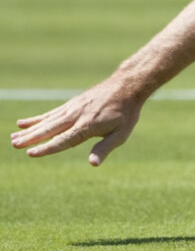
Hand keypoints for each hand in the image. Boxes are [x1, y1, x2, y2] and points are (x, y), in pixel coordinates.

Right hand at [10, 79, 144, 165]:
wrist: (126, 86)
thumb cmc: (126, 113)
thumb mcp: (121, 133)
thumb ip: (105, 148)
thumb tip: (93, 164)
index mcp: (87, 126)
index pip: (63, 140)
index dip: (47, 148)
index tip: (31, 153)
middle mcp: (76, 116)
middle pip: (50, 129)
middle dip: (31, 138)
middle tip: (14, 145)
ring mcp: (72, 108)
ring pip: (47, 121)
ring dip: (29, 129)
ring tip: (13, 137)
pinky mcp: (71, 104)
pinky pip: (51, 113)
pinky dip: (37, 119)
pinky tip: (23, 123)